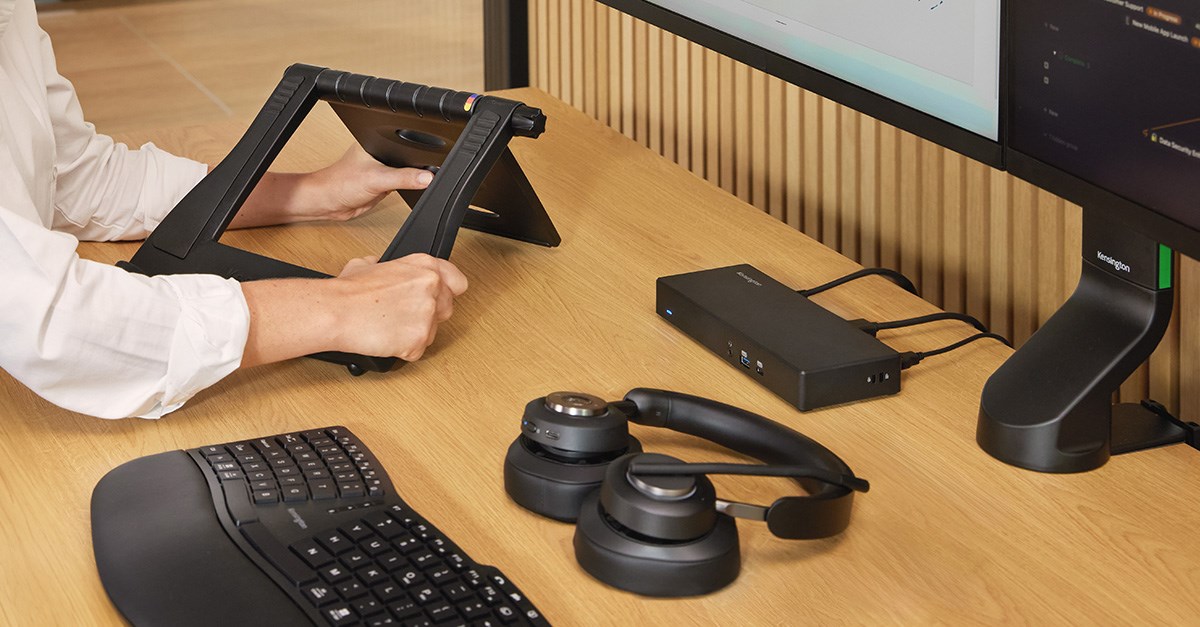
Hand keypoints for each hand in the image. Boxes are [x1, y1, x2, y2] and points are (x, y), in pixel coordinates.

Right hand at [239, 254, 467, 367]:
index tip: (439, 298)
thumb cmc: (348, 291)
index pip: (457, 281)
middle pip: (447, 309)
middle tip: (403, 317)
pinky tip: (386, 339)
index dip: (448, 292)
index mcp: (424, 265)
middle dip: (429, 316)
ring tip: (388, 328)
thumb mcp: (368, 264)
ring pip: (433, 332)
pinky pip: (418, 350)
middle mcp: (432, 286)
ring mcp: (428, 313)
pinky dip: (403, 350)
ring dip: (414, 334)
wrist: (336, 311)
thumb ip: (387, 265)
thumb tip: (380, 265)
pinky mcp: (420, 338)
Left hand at [308, 145, 433, 221]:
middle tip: (429, 172)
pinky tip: (405, 190)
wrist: (329, 203)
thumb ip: (403, 177)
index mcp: (377, 141)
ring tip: (416, 181)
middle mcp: (380, 153)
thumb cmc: (340, 183)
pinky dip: (407, 187)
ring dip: (412, 177)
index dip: (421, 148)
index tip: (437, 160)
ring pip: (406, 170)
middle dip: (419, 165)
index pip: (405, 141)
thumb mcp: (377, 179)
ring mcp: (382, 169)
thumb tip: (426, 177)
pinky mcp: (383, 183)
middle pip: (408, 156)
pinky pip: (401, 183)